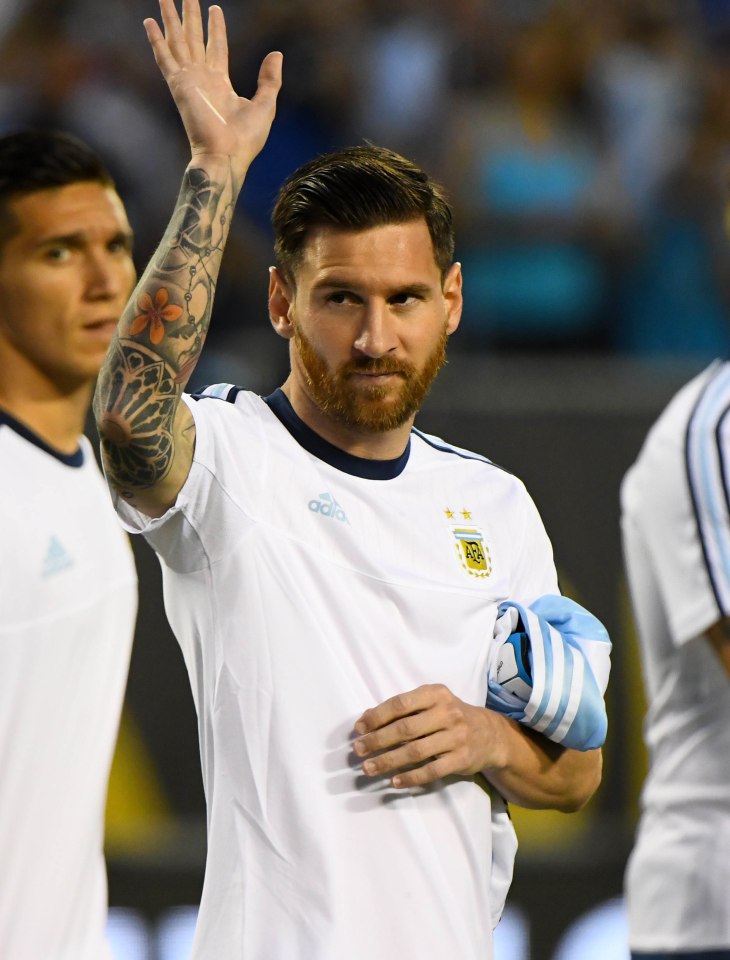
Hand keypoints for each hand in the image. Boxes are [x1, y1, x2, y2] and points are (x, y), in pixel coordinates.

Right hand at [144, 0, 281, 173]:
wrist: (227, 156)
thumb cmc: (246, 140)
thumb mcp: (265, 104)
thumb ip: (269, 79)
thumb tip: (276, 54)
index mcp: (221, 83)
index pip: (216, 47)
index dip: (215, 28)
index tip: (214, 9)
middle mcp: (202, 79)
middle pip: (194, 39)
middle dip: (190, 17)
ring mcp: (188, 81)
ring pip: (177, 42)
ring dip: (171, 19)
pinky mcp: (179, 86)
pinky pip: (164, 58)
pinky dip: (156, 40)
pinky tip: (148, 22)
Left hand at [353, 683, 507, 788]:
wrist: (491, 735)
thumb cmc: (451, 716)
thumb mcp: (432, 703)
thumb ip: (403, 708)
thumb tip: (366, 717)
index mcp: (436, 694)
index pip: (401, 704)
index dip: (377, 716)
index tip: (358, 728)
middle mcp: (447, 713)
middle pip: (406, 728)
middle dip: (378, 740)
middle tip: (358, 750)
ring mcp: (456, 737)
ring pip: (416, 751)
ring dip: (388, 761)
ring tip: (369, 768)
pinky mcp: (461, 760)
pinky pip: (431, 771)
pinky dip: (411, 778)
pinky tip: (394, 781)